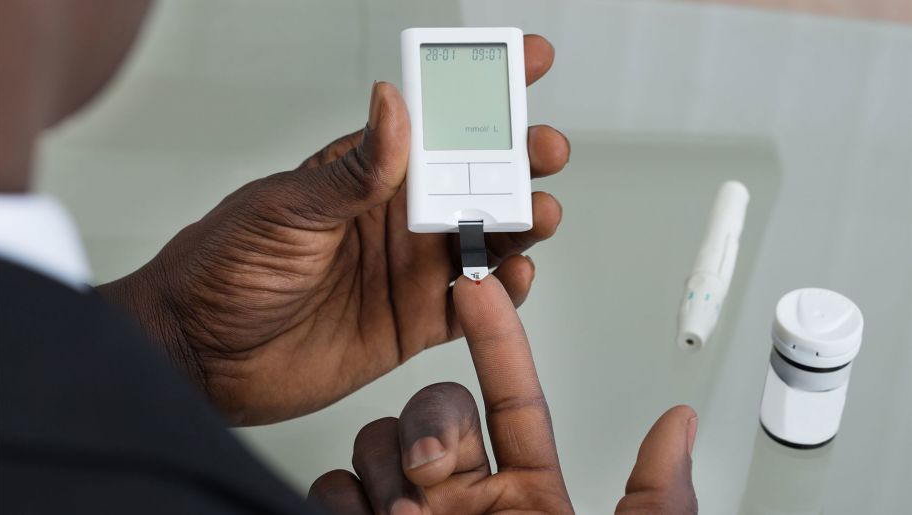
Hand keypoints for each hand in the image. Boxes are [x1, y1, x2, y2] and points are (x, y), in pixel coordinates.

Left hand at [98, 35, 568, 424]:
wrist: (203, 356)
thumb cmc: (227, 269)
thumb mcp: (287, 206)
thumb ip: (353, 168)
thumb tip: (394, 104)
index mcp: (368, 175)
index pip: (435, 122)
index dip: (484, 90)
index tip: (530, 61)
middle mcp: (397, 217)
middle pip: (477, 179)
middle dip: (521, 158)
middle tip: (543, 149)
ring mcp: (409, 268)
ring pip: (488, 237)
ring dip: (522, 223)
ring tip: (539, 214)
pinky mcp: (415, 320)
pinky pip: (474, 303)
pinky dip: (503, 290)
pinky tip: (515, 275)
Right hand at [307, 277, 698, 513]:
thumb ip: (654, 498)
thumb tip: (679, 422)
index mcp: (527, 494)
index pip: (509, 396)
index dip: (495, 339)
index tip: (479, 290)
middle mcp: (461, 501)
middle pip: (429, 411)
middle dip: (430, 424)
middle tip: (440, 472)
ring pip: (376, 443)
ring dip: (387, 465)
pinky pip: (332, 490)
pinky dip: (341, 498)